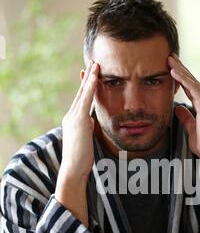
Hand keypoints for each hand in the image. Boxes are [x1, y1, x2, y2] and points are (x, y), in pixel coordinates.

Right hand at [60, 60, 98, 181]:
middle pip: (81, 93)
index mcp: (72, 121)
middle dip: (87, 77)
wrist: (73, 169)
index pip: (81, 100)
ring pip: (83, 93)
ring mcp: (73, 118)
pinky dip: (91, 87)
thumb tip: (91, 122)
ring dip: (90, 77)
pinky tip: (95, 76)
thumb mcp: (86, 140)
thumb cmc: (81, 159)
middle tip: (92, 63)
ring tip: (96, 64)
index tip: (89, 75)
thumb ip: (88, 128)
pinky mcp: (79, 120)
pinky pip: (86, 100)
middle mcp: (70, 117)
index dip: (85, 87)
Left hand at [168, 54, 199, 163]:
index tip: (170, 67)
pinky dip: (183, 79)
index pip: (190, 87)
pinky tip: (174, 72)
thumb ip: (185, 117)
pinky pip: (193, 88)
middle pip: (191, 80)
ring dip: (180, 69)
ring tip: (169, 58)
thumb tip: (177, 108)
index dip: (180, 76)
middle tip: (169, 56)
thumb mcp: (190, 128)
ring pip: (191, 81)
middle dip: (180, 67)